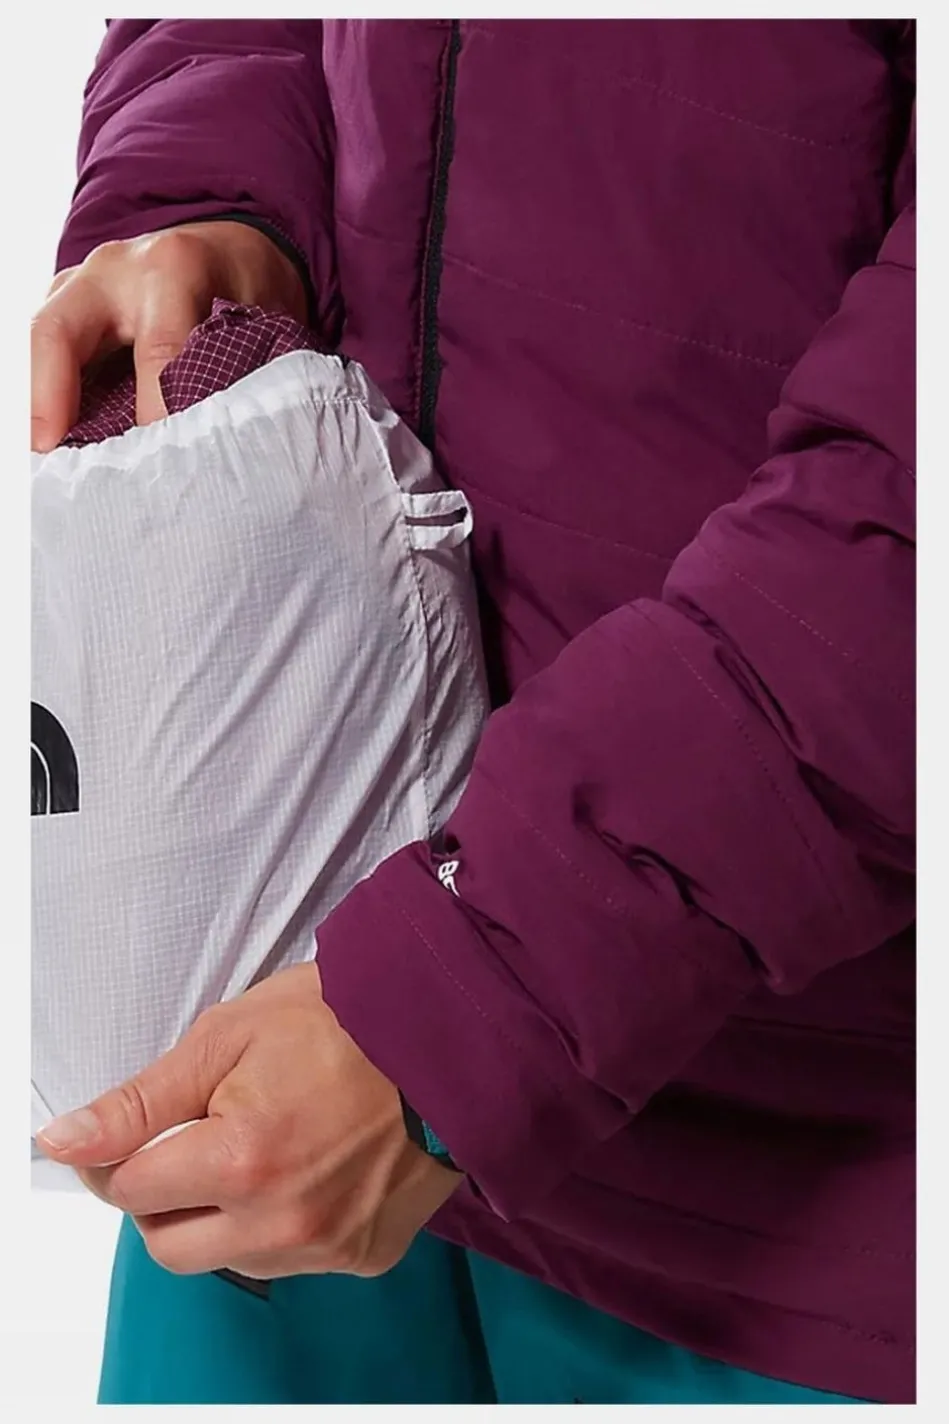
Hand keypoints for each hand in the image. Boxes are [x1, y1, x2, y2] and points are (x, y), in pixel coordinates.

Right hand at [30, 221, 306, 451]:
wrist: (230, 248)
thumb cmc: (244, 289)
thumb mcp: (261, 318)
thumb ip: (239, 366)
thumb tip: (220, 438)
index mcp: (174, 268)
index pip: (158, 350)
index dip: (159, 410)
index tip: (164, 462)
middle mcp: (116, 269)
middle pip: (61, 330)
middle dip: (51, 396)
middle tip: (50, 452)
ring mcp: (82, 282)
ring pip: (42, 337)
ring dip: (39, 399)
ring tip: (46, 454)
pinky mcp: (66, 301)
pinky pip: (47, 346)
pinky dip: (48, 392)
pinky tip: (55, 436)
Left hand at [35, 965, 460, 1279]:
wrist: (451, 1034)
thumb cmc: (341, 1021)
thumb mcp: (228, 1037)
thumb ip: (142, 1101)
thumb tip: (62, 1142)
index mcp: (241, 1161)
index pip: (129, 1189)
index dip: (128, 1151)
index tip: (151, 1125)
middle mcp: (282, 1223)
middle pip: (167, 1243)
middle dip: (165, 1194)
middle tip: (201, 1136)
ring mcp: (327, 1248)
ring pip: (227, 1257)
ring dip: (223, 1214)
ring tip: (265, 1144)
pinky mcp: (364, 1256)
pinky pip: (291, 1262)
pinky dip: (282, 1224)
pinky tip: (312, 1168)